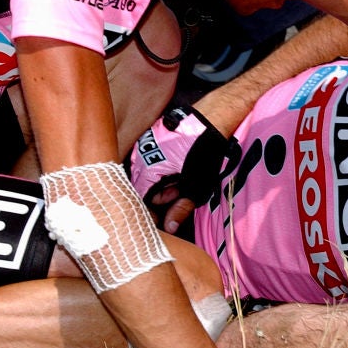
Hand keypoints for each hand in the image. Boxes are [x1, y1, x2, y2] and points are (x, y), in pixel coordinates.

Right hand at [129, 107, 228, 232]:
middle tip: (179, 191)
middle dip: (160, 195)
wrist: (209, 121)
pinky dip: (160, 168)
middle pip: (141, 188)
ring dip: (161, 181)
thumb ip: (180, 208)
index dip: (153, 211)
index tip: (164, 218)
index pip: (139, 199)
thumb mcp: (196, 186)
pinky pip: (148, 160)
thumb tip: (170, 226)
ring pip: (145, 174)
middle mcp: (139, 157)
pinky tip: (176, 165)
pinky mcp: (149, 138)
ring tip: (180, 177)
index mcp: (147, 171)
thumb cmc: (204, 154)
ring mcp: (142, 146)